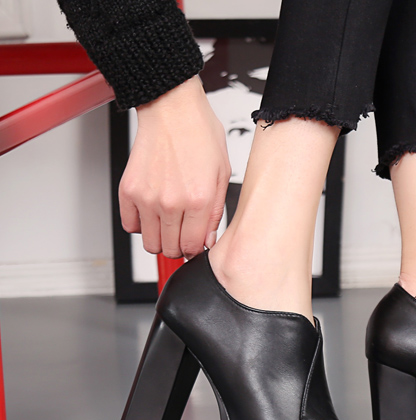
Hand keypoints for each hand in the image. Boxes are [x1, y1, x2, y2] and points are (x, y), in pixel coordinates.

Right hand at [119, 76, 230, 258]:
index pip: (193, 247)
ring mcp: (147, 198)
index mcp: (199, 199)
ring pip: (150, 243)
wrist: (172, 110)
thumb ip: (216, 213)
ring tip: (169, 223)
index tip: (197, 241)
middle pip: (170, 249)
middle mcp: (171, 202)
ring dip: (160, 238)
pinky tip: (152, 212)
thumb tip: (207, 241)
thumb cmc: (200, 135)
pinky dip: (140, 224)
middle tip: (183, 231)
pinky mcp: (128, 190)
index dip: (197, 248)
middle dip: (179, 245)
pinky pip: (130, 225)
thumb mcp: (222, 174)